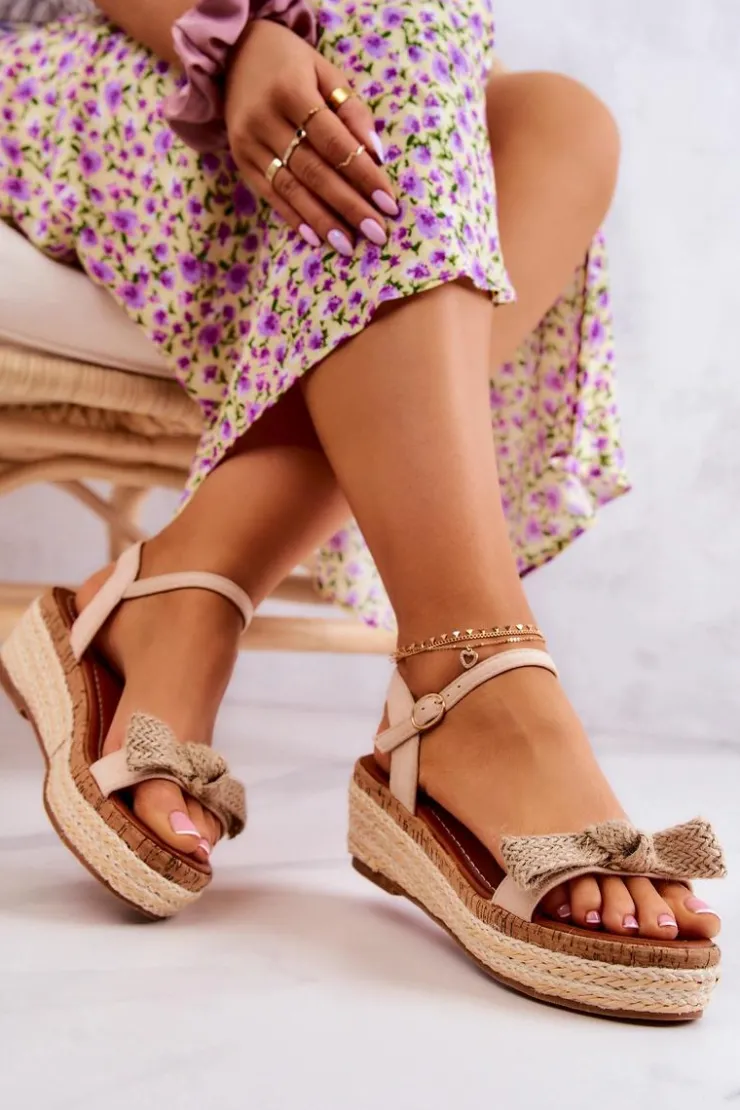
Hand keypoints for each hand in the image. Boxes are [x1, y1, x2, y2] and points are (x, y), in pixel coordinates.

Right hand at [224, 19, 398, 253]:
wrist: (232, 53)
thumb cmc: (291, 64)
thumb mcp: (325, 72)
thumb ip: (352, 111)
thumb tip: (376, 155)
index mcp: (291, 91)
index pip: (335, 143)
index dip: (363, 175)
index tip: (388, 204)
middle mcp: (265, 119)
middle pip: (314, 171)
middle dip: (349, 206)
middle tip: (376, 234)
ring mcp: (248, 143)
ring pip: (291, 189)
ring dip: (323, 221)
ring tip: (349, 246)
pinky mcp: (240, 160)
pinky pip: (270, 195)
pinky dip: (294, 218)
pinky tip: (316, 239)